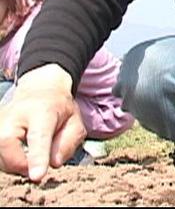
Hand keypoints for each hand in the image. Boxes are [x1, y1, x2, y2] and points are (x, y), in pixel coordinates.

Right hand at [0, 64, 86, 180]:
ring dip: (17, 164)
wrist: (40, 91)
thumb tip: (54, 163)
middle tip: (40, 166)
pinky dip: (11, 161)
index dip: (38, 157)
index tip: (37, 175)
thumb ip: (68, 143)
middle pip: (8, 146)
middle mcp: (14, 114)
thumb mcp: (75, 122)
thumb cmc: (59, 109)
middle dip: (23, 165)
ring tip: (34, 153)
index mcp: (42, 111)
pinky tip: (23, 153)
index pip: (38, 136)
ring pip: (1, 156)